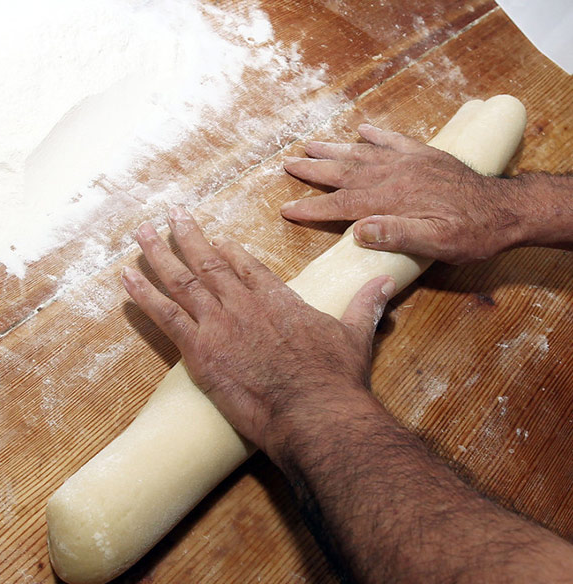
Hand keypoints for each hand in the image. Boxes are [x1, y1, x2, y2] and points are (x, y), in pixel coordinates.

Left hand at [122, 206, 393, 462]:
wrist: (315, 412)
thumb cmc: (336, 380)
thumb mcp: (356, 335)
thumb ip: (366, 304)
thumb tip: (386, 281)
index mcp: (278, 299)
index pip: (247, 266)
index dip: (227, 252)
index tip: (214, 240)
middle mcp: (243, 304)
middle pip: (208, 263)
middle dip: (187, 236)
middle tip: (170, 215)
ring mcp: (219, 325)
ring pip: (182, 281)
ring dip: (158, 254)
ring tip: (141, 233)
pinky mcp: (200, 350)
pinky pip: (164, 316)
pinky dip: (144, 295)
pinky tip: (126, 277)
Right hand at [281, 124, 524, 263]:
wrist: (508, 209)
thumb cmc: (473, 233)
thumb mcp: (438, 243)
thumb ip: (398, 235)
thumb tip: (359, 231)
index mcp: (393, 200)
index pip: (342, 205)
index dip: (312, 209)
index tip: (286, 210)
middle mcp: (395, 176)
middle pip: (344, 172)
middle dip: (313, 169)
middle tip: (287, 163)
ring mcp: (409, 162)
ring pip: (362, 154)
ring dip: (334, 150)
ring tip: (310, 145)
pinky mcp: (425, 156)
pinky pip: (394, 140)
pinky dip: (375, 134)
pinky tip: (360, 130)